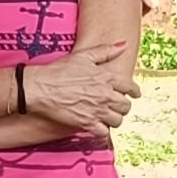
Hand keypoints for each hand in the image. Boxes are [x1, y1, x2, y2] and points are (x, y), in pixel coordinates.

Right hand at [22, 42, 136, 133]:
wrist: (41, 88)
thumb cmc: (59, 70)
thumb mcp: (83, 56)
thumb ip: (106, 51)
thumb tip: (123, 45)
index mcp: (107, 77)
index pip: (130, 87)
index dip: (135, 92)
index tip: (135, 95)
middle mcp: (105, 95)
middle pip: (125, 106)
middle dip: (123, 106)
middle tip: (118, 106)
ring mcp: (97, 110)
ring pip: (117, 120)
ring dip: (114, 119)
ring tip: (108, 117)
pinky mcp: (87, 123)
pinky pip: (103, 132)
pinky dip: (102, 130)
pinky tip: (98, 126)